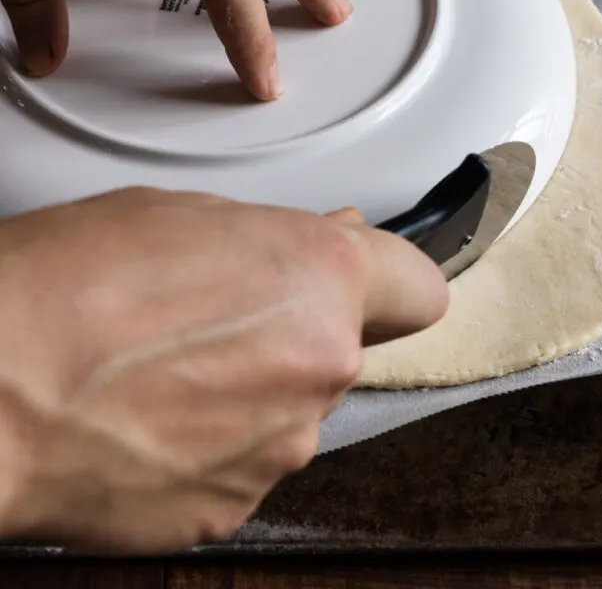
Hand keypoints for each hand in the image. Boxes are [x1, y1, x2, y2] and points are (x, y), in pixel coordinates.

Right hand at [0, 189, 446, 552]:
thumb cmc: (62, 288)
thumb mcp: (177, 215)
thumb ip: (271, 239)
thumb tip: (313, 248)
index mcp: (317, 281)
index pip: (415, 289)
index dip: (388, 283)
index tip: (368, 284)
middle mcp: (317, 368)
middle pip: (338, 349)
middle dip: (291, 330)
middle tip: (211, 311)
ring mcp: (278, 448)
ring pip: (288, 407)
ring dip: (246, 387)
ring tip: (161, 364)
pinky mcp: (230, 509)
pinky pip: (243, 461)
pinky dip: (207, 443)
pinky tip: (146, 416)